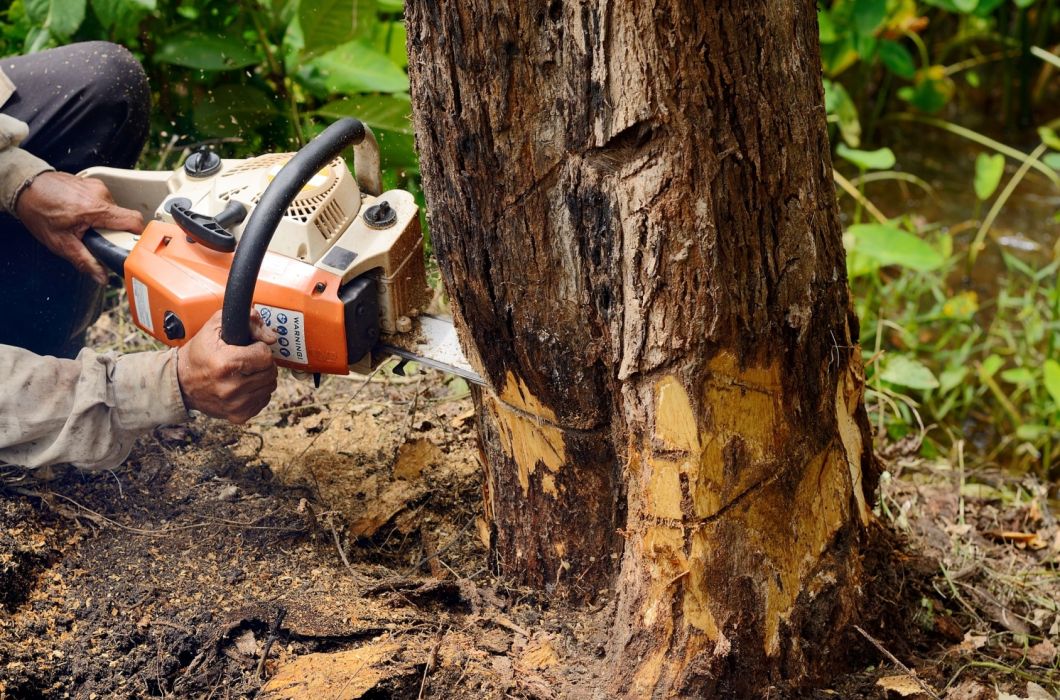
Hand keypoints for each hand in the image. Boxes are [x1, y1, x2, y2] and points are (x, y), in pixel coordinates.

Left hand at [14, 171, 144, 284]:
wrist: (25, 187)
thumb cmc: (39, 211)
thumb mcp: (60, 242)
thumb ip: (84, 260)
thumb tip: (101, 276)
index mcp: (96, 209)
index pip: (133, 221)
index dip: (138, 236)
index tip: (134, 247)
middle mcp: (100, 194)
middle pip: (125, 218)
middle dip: (115, 233)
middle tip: (98, 239)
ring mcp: (98, 187)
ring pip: (115, 211)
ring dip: (106, 222)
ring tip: (86, 226)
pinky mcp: (94, 184)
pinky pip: (106, 202)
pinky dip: (99, 213)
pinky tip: (83, 216)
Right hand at [176, 310, 278, 423]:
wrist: (181, 383)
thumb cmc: (199, 353)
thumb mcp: (215, 327)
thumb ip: (247, 321)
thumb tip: (271, 337)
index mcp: (225, 364)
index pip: (265, 355)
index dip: (259, 348)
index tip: (249, 348)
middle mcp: (231, 387)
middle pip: (270, 372)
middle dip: (263, 362)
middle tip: (248, 360)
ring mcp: (235, 404)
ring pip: (270, 386)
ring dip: (262, 376)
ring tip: (246, 372)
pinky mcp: (238, 416)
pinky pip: (264, 400)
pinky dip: (258, 391)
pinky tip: (244, 385)